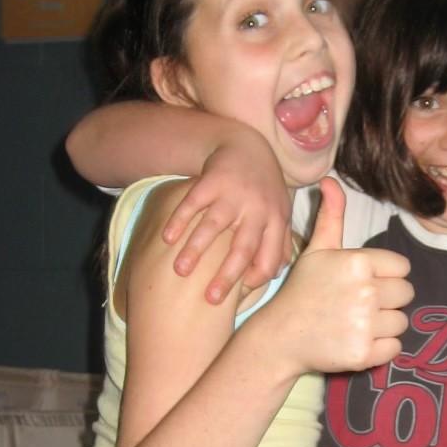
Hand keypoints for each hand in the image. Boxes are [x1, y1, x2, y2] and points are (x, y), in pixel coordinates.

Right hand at [162, 137, 292, 303]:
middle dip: (226, 275)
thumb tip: (272, 277)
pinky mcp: (211, 180)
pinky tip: (167, 239)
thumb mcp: (279, 215)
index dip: (254, 279)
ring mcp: (232, 194)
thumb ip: (279, 245)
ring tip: (180, 271)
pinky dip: (179, 220)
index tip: (236, 299)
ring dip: (196, 249)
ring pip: (214, 226)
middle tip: (209, 299)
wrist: (248, 147)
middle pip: (242, 247)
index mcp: (275, 222)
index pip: (268, 258)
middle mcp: (256, 209)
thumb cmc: (264, 190)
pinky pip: (192, 203)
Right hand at [270, 179, 413, 374]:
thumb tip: (329, 180)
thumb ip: (331, 216)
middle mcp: (365, 292)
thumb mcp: (317, 250)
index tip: (360, 282)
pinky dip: (380, 348)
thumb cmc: (302, 290)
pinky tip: (356, 340)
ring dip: (384, 324)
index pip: (402, 268)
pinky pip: (395, 348)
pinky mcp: (364, 353)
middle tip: (358, 304)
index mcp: (358, 262)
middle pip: (406, 294)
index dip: (385, 275)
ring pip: (401, 322)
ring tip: (355, 323)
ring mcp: (365, 324)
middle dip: (387, 300)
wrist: (280, 336)